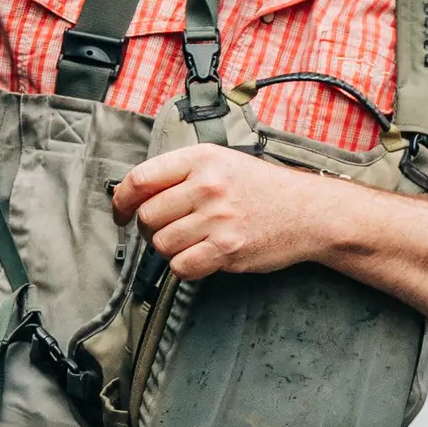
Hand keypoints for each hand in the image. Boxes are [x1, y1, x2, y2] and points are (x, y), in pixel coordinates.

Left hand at [110, 146, 347, 281]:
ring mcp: (218, 218)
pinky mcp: (227, 248)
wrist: (307, 212)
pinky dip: (185, 267)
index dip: (121, 201)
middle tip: (168, 230)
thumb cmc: (262, 189)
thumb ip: (181, 174)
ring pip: (162, 244)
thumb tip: (134, 195)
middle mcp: (207, 185)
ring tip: (191, 242)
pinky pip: (182, 267)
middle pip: (148, 216)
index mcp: (201, 159)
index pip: (141, 179)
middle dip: (150, 229)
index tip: (120, 213)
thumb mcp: (222, 163)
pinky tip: (201, 257)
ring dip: (169, 250)